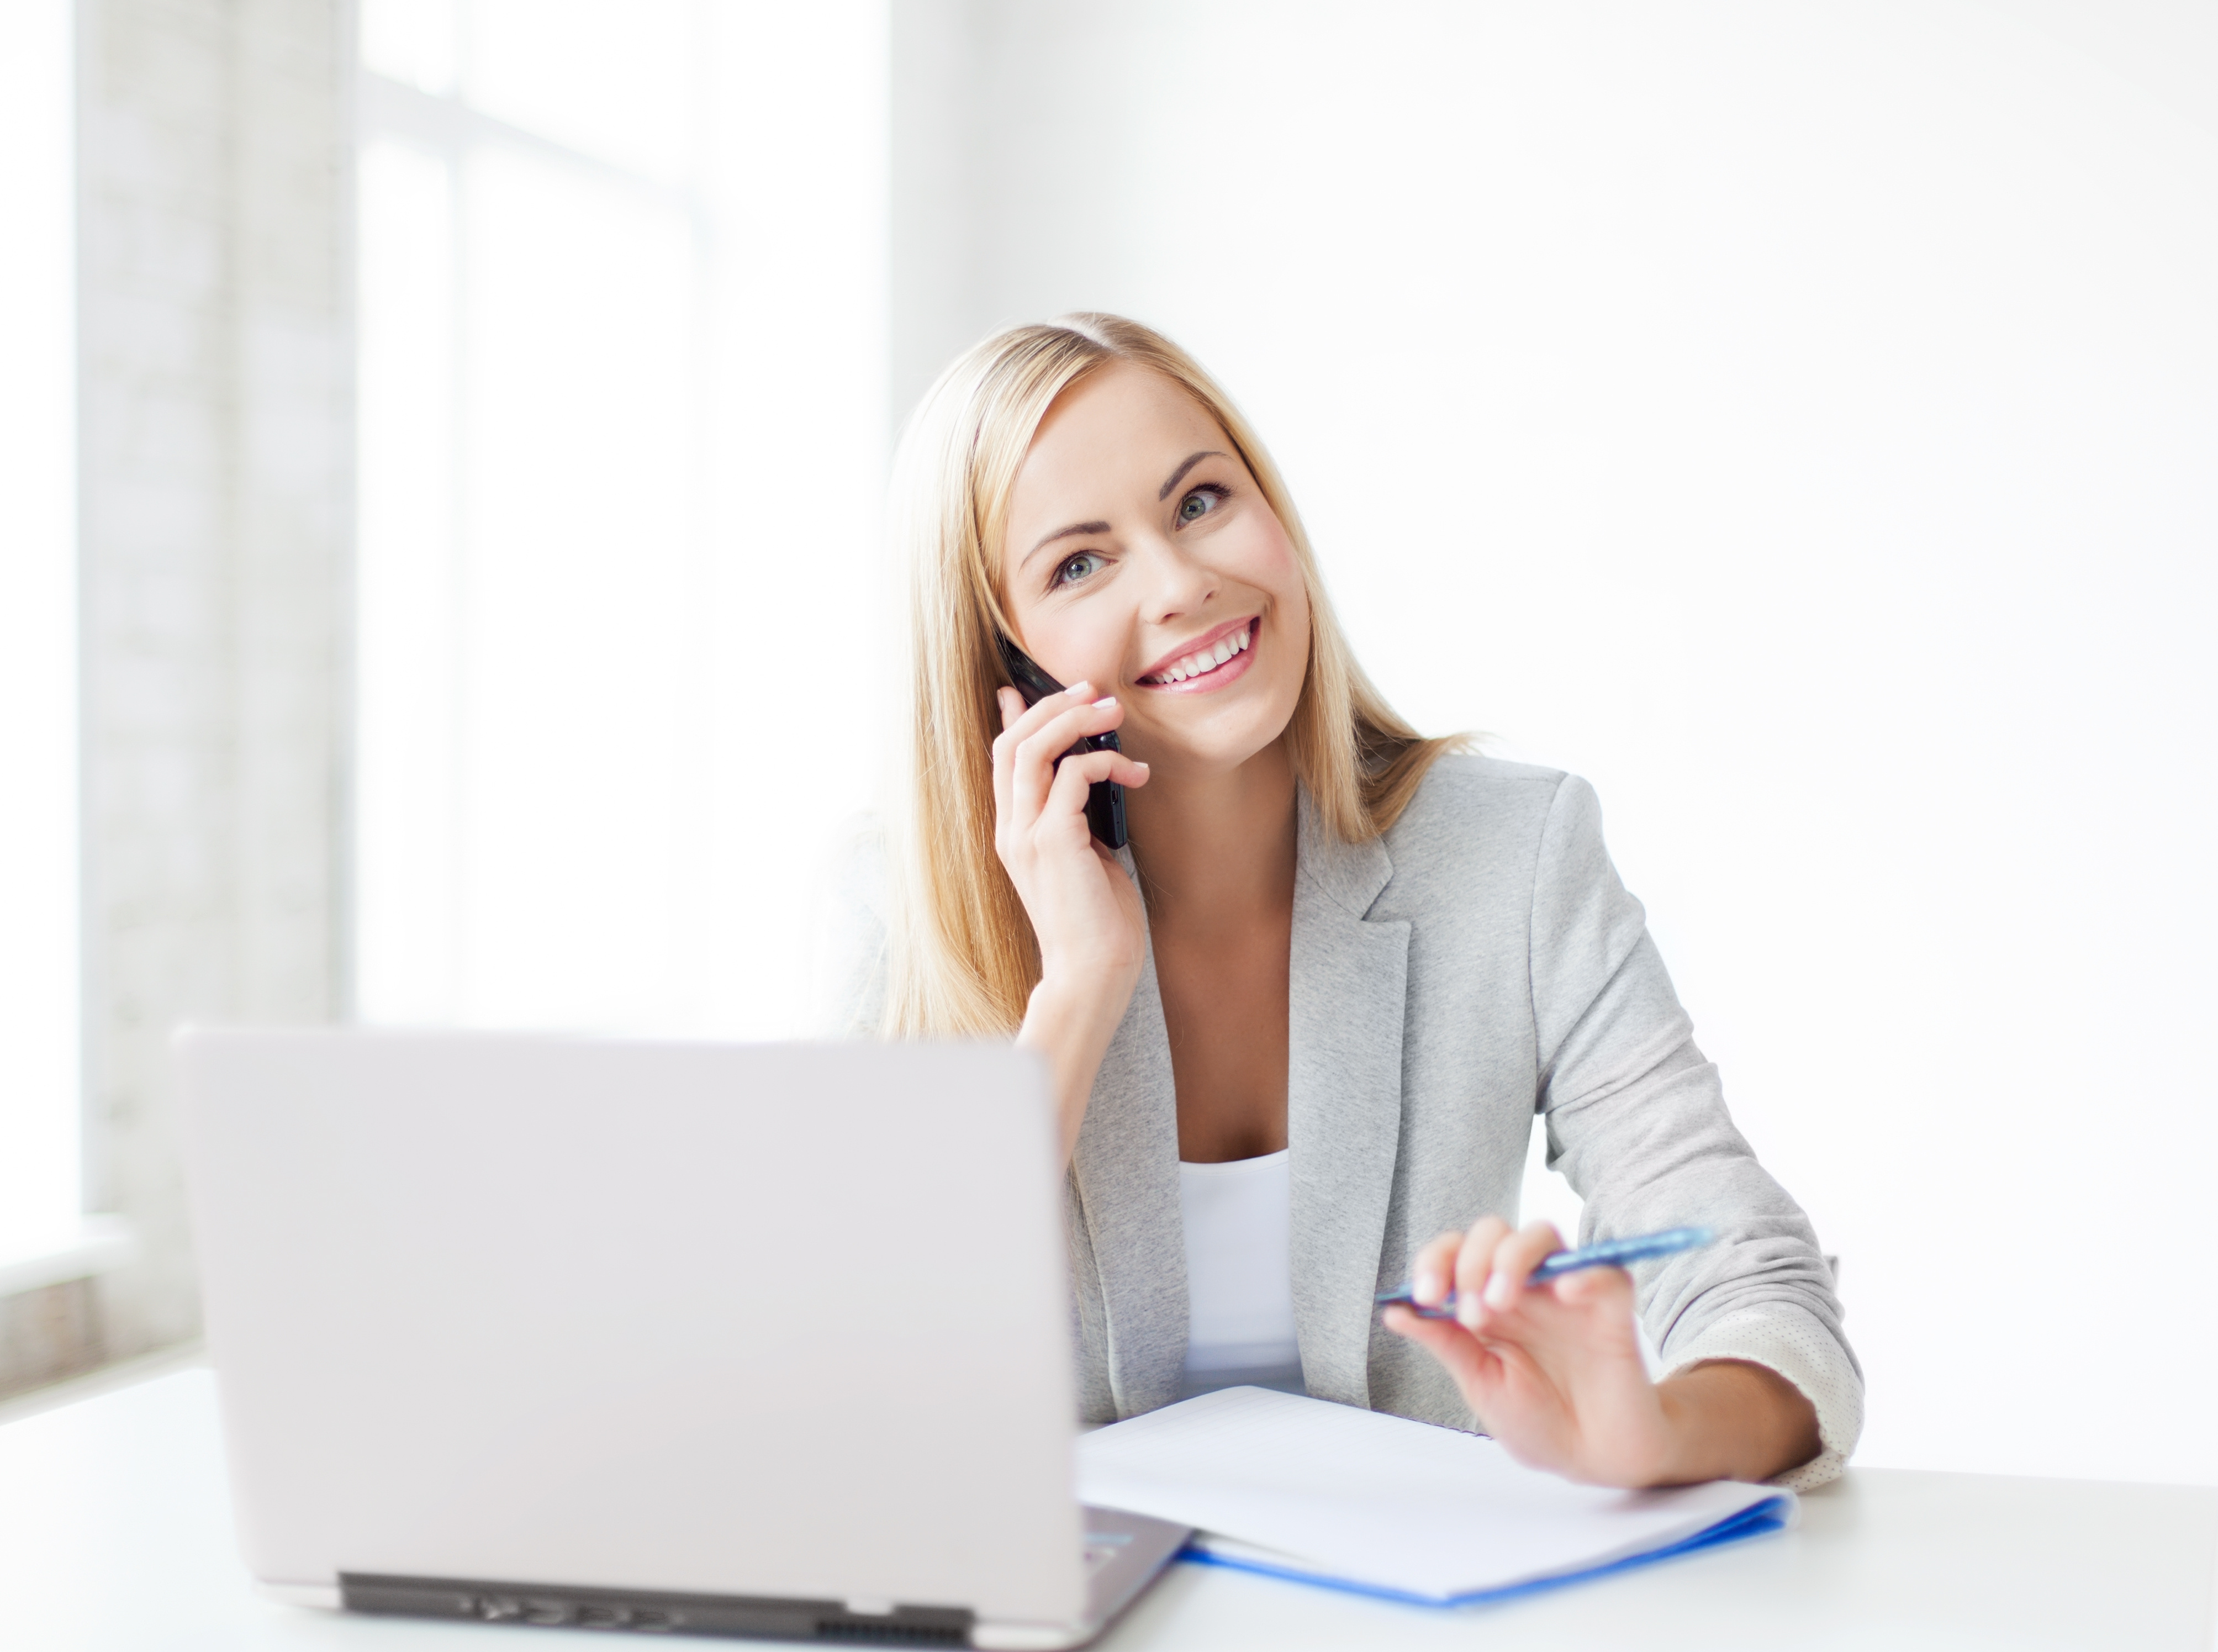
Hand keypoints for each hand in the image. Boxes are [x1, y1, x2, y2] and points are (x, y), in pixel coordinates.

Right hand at [992, 683, 1150, 1157]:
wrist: (1092, 973)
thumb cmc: (1098, 923)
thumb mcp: (1086, 858)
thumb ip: (1078, 820)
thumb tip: (1091, 781)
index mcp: (1014, 833)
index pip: (1002, 761)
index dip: (1012, 720)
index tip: (1020, 688)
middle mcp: (1011, 829)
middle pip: (1013, 744)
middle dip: (1051, 706)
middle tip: (1093, 691)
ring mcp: (1027, 835)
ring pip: (1033, 750)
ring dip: (1074, 720)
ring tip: (1112, 710)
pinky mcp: (1053, 841)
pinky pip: (1074, 776)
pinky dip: (1105, 762)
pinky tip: (1136, 774)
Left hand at [1383, 1218, 1819, 1486]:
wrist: (1592, 1459)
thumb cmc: (1537, 1420)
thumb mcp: (1481, 1384)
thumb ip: (1445, 1343)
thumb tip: (1393, 1310)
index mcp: (1489, 1301)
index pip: (1457, 1252)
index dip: (1436, 1260)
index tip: (1425, 1296)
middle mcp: (1527, 1288)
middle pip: (1496, 1233)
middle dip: (1471, 1260)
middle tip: (1470, 1312)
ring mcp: (1569, 1293)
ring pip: (1543, 1235)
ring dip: (1513, 1257)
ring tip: (1500, 1301)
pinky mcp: (1612, 1309)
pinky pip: (1606, 1271)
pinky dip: (1584, 1272)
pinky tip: (1564, 1292)